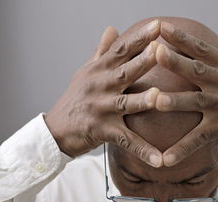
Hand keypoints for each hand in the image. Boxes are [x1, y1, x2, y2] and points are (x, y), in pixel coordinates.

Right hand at [45, 20, 162, 167]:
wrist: (55, 130)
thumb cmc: (74, 99)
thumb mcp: (85, 72)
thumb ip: (101, 51)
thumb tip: (112, 28)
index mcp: (99, 71)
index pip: (121, 50)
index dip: (139, 37)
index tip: (158, 25)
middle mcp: (100, 87)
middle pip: (125, 71)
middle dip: (144, 60)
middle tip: (162, 49)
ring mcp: (101, 109)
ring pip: (125, 103)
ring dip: (143, 100)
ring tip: (160, 96)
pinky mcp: (102, 131)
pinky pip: (126, 141)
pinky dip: (143, 150)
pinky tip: (160, 159)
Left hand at [155, 22, 217, 166]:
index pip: (202, 48)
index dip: (181, 37)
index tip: (162, 26)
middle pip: (196, 69)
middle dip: (174, 61)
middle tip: (154, 51)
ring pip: (196, 102)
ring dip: (174, 101)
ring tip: (154, 100)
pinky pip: (200, 138)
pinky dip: (183, 149)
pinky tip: (166, 159)